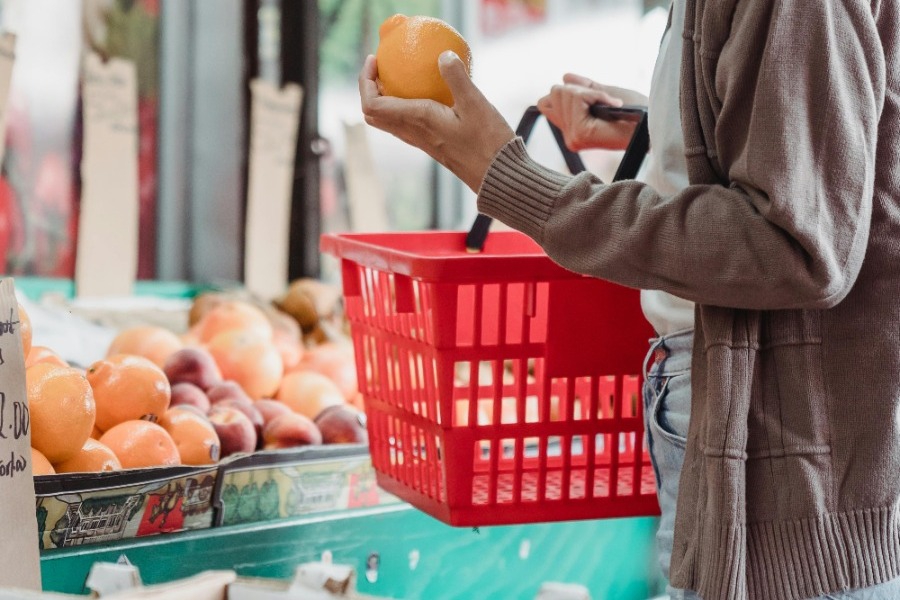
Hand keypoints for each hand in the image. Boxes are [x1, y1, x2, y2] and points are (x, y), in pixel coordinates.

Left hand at [359, 52, 515, 192]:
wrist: (497, 177)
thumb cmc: (488, 143)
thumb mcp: (476, 104)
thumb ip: (457, 77)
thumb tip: (443, 54)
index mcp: (418, 120)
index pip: (373, 105)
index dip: (365, 82)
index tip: (374, 60)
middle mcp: (414, 134)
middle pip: (374, 115)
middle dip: (370, 89)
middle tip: (382, 68)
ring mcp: (422, 142)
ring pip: (389, 122)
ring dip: (385, 99)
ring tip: (399, 77)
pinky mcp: (433, 145)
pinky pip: (406, 125)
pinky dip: (404, 108)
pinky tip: (426, 94)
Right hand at [537, 74, 648, 150]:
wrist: (654, 124)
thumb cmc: (637, 112)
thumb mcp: (605, 95)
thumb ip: (584, 88)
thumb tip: (565, 76)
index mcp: (571, 130)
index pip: (545, 101)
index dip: (570, 91)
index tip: (594, 99)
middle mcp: (569, 137)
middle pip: (554, 93)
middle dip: (579, 89)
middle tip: (604, 101)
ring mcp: (573, 137)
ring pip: (564, 93)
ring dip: (589, 92)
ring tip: (609, 104)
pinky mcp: (582, 133)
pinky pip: (578, 97)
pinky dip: (596, 94)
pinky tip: (613, 105)